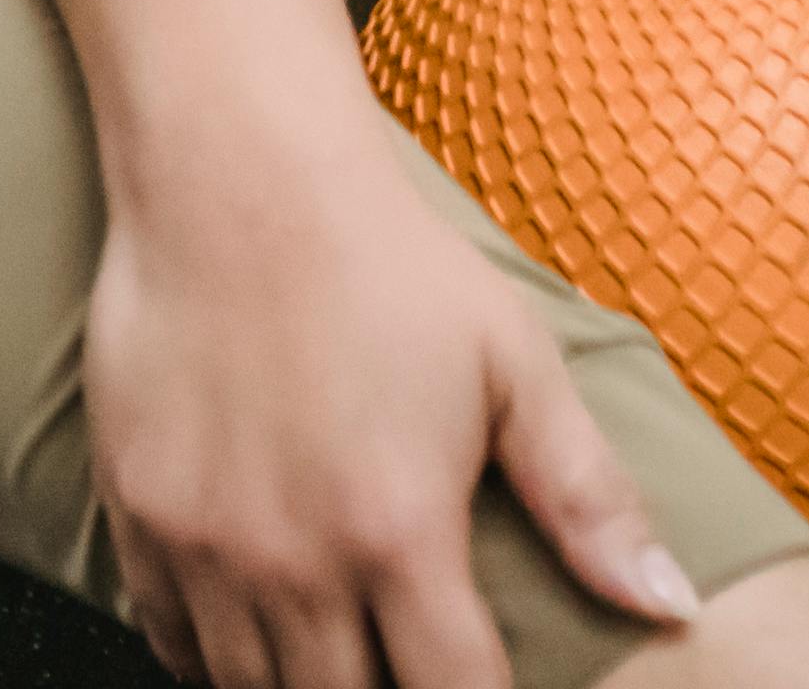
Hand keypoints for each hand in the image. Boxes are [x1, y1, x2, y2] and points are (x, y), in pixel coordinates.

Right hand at [86, 122, 702, 688]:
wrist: (236, 171)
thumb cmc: (388, 261)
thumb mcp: (513, 364)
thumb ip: (589, 498)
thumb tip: (671, 604)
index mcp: (400, 531)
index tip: (479, 684)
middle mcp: (296, 559)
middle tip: (406, 660)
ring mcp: (205, 543)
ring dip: (302, 688)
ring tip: (338, 657)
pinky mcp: (137, 513)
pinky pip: (168, 639)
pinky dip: (212, 657)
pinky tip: (253, 631)